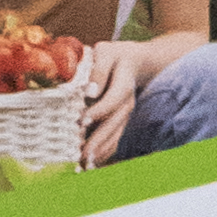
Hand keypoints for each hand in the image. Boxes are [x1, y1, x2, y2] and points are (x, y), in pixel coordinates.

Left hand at [74, 48, 150, 168]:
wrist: (133, 60)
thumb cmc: (113, 55)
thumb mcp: (106, 52)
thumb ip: (99, 68)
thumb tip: (90, 91)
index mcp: (124, 79)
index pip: (115, 97)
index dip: (101, 110)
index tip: (83, 121)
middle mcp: (127, 100)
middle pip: (116, 121)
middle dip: (100, 139)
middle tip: (84, 155)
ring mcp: (125, 112)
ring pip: (116, 133)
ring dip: (102, 150)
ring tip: (85, 164)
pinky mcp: (121, 120)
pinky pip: (115, 138)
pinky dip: (104, 152)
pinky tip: (91, 164)